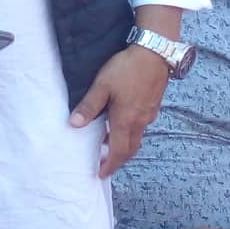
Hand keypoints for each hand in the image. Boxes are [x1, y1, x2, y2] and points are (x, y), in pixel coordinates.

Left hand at [71, 44, 169, 176]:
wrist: (155, 54)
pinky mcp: (153, 105)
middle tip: (104, 164)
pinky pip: (141, 127)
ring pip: (136, 137)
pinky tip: (121, 126)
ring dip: (124, 146)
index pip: (119, 151)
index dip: (110, 164)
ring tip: (109, 146)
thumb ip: (88, 107)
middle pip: (130, 148)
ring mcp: (149, 114)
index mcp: (126, 120)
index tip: (101, 174)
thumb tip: (74, 124)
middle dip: (117, 159)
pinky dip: (130, 133)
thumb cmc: (126, 69)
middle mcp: (141, 121)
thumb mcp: (102, 86)